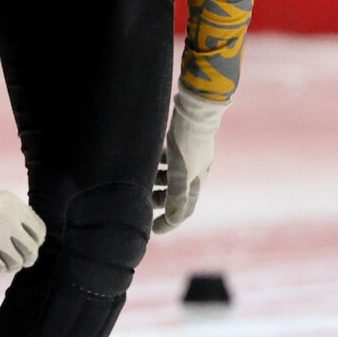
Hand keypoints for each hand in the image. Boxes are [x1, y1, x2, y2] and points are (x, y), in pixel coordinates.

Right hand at [0, 165, 45, 277]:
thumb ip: (12, 213)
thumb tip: (24, 234)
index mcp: (14, 206)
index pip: (38, 230)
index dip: (36, 242)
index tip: (30, 245)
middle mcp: (9, 220)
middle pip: (30, 249)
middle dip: (28, 259)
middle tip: (22, 261)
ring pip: (16, 261)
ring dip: (12, 266)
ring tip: (5, 265)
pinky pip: (0, 268)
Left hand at [152, 88, 227, 233]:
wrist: (196, 106)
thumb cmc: (188, 140)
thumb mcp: (181, 170)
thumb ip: (177, 196)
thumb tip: (174, 221)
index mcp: (197, 180)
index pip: (185, 209)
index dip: (169, 222)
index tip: (153, 230)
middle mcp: (195, 170)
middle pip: (176, 193)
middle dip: (159, 201)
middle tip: (140, 204)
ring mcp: (189, 155)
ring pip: (170, 176)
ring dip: (156, 182)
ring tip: (140, 181)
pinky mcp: (181, 140)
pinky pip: (166, 158)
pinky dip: (156, 163)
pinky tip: (145, 159)